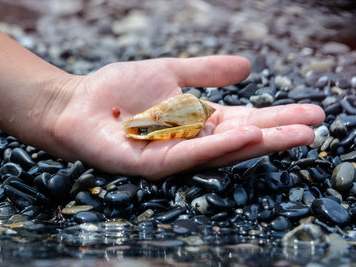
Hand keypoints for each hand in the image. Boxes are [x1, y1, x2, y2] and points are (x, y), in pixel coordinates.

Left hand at [45, 56, 324, 179]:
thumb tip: (248, 67)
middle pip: (240, 138)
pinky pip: (189, 155)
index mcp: (198, 122)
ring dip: (258, 142)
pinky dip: (217, 146)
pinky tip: (244, 135)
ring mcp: (174, 156)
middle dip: (277, 134)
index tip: (311, 112)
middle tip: (314, 128)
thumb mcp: (169, 72)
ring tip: (293, 135)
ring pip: (222, 151)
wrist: (77, 104)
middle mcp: (191, 142)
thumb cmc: (119, 90)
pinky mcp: (153, 164)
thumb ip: (205, 72)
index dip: (276, 116)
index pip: (244, 119)